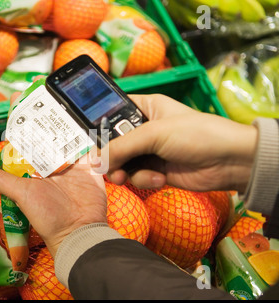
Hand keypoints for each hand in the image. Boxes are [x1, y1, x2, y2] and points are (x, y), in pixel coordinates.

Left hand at [0, 91, 107, 256]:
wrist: (78, 229)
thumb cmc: (47, 214)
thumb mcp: (21, 195)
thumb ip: (0, 181)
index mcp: (31, 165)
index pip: (23, 135)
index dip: (21, 116)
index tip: (19, 96)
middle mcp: (49, 160)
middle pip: (45, 129)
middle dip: (44, 108)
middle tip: (43, 84)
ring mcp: (70, 161)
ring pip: (66, 132)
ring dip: (65, 115)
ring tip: (64, 93)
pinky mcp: (89, 164)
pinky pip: (87, 144)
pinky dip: (87, 131)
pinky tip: (85, 113)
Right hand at [105, 94, 257, 192]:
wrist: (229, 162)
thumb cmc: (195, 134)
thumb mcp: (154, 134)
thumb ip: (121, 147)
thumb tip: (94, 161)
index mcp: (144, 108)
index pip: (111, 113)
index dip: (98, 125)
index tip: (88, 139)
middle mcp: (144, 129)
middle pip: (113, 142)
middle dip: (110, 156)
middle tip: (106, 166)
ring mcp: (150, 151)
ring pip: (122, 163)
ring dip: (125, 172)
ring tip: (127, 177)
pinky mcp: (156, 170)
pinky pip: (137, 176)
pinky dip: (144, 179)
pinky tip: (159, 178)